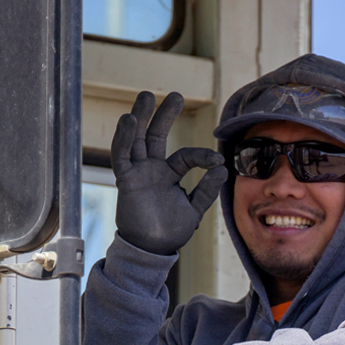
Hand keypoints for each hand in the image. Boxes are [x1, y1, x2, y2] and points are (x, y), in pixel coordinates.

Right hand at [111, 91, 227, 255]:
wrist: (152, 250)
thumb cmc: (170, 232)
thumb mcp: (194, 210)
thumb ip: (206, 191)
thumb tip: (223, 170)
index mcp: (170, 174)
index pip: (186, 156)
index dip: (202, 156)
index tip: (217, 162)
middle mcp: (153, 169)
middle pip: (156, 135)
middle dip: (164, 114)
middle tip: (175, 94)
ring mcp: (139, 173)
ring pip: (137, 139)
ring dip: (140, 117)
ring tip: (145, 96)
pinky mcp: (126, 180)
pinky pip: (122, 155)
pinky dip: (124, 138)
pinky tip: (128, 120)